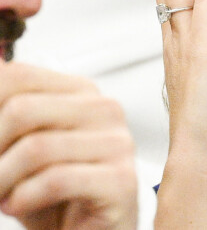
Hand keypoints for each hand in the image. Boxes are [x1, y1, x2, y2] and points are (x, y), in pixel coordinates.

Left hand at [0, 62, 136, 229]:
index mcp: (82, 92)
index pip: (19, 76)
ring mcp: (117, 142)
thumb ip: (9, 111)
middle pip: (22, 109)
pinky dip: (24, 198)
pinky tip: (21, 204)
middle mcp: (104, 109)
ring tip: (3, 196)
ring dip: (3, 181)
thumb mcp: (24, 146)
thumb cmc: (56, 195)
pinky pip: (56, 180)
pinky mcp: (121, 179)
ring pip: (35, 147)